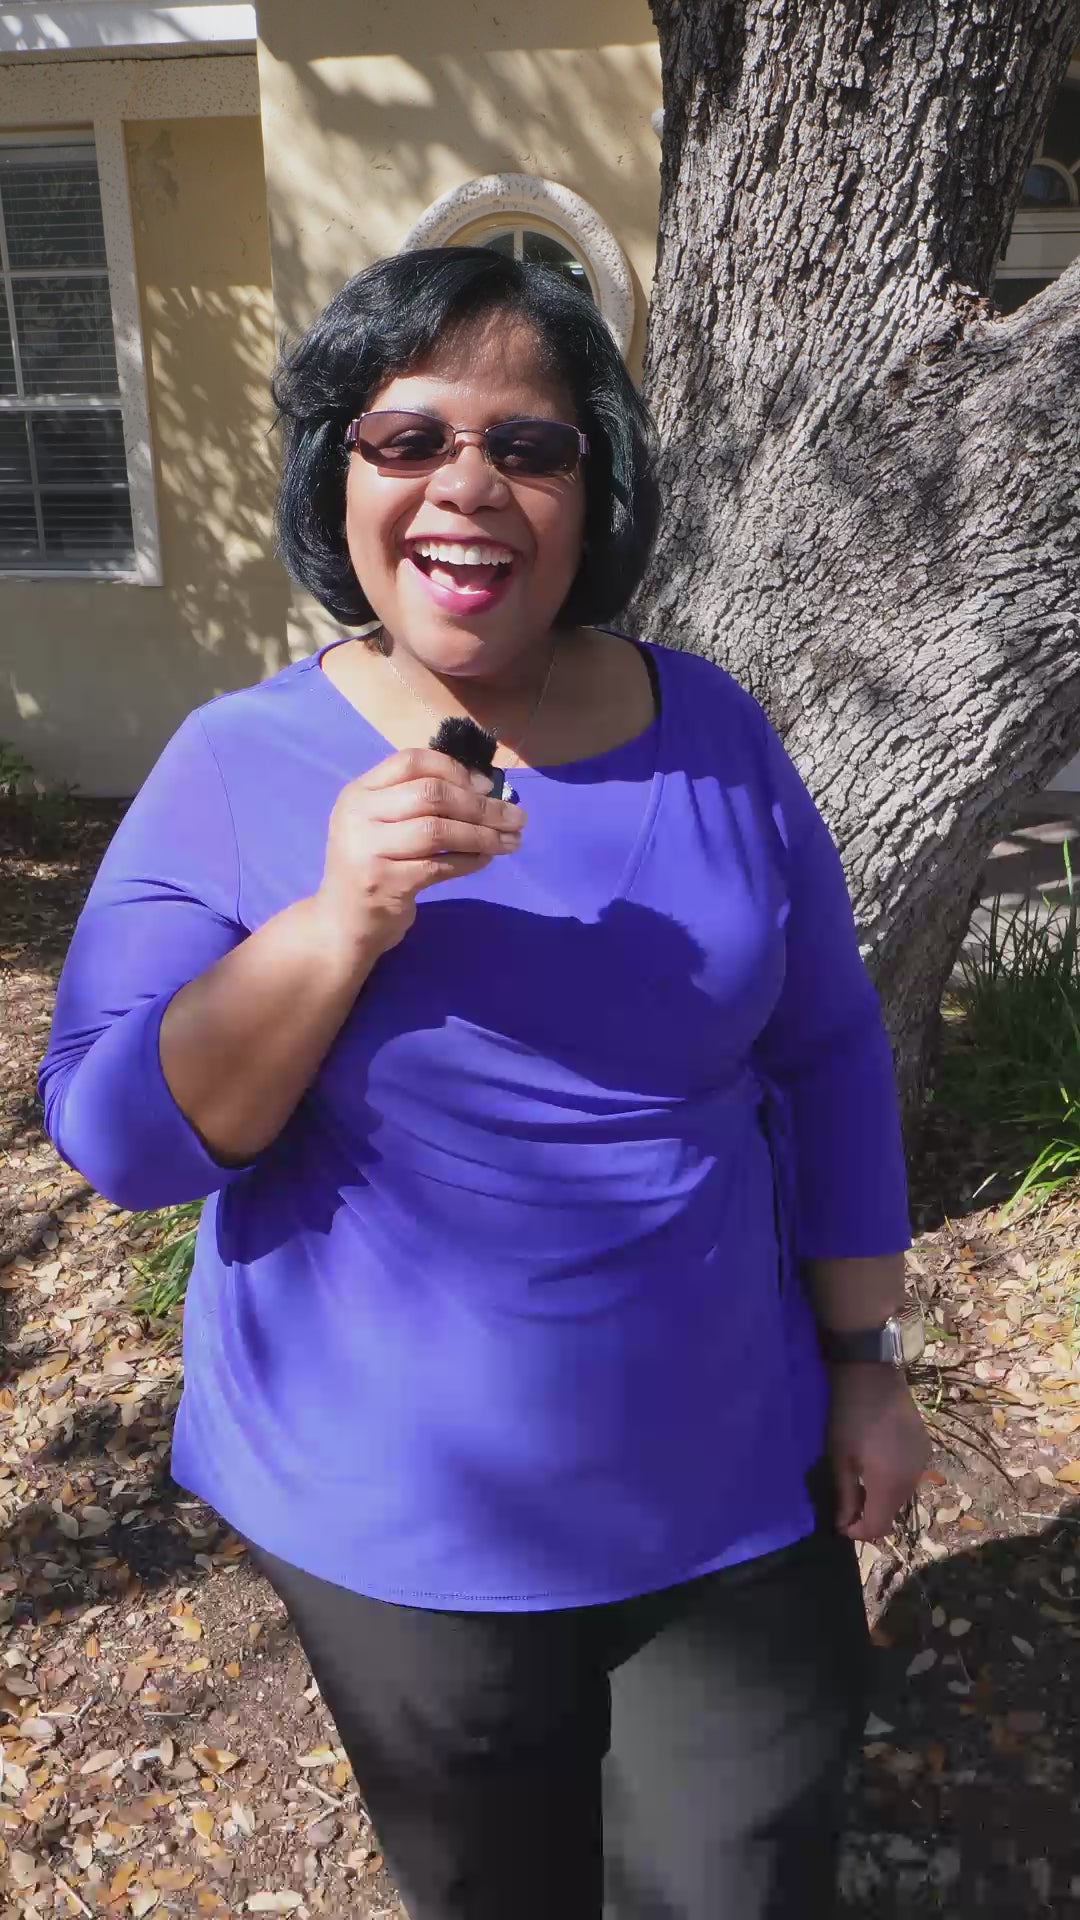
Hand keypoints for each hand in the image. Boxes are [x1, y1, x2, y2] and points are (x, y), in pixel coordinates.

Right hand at [315, 748, 524, 955]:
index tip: (487, 786)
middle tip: (516, 816)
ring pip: (439, 830)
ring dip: (483, 834)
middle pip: (431, 794)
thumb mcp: (382, 824)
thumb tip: (486, 787)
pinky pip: (440, 865)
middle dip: (481, 804)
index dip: (455, 769)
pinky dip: (470, 860)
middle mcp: (358, 815)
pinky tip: (487, 858)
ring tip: (512, 840)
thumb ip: (419, 801)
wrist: (340, 924)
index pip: (411, 761)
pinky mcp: (385, 884)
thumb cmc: (374, 866)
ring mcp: (368, 850)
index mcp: (359, 792)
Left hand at [827, 1364, 930, 1540]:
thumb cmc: (848, 1415)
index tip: (841, 1524)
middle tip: (847, 1504)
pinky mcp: (925, 1447)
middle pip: (892, 1513)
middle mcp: (913, 1478)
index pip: (877, 1526)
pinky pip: (910, 1476)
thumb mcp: (840, 1458)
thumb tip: (844, 1524)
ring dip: (882, 1497)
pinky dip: (894, 1479)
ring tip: (861, 1482)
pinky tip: (878, 1464)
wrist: (873, 1374)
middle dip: (870, 1515)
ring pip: (902, 1495)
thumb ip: (845, 1496)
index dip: (858, 1532)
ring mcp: (922, 1462)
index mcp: (890, 1484)